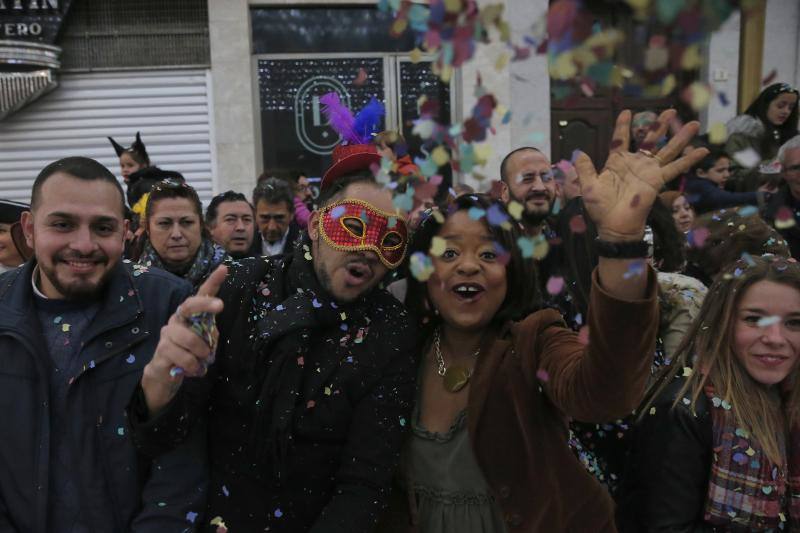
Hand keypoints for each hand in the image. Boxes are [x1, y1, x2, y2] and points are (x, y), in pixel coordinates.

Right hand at [141, 265, 227, 414]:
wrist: (165, 375)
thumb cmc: (189, 354)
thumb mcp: (204, 343)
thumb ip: (209, 334)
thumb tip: (210, 333)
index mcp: (189, 315)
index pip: (200, 294)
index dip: (212, 282)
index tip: (224, 268)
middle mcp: (177, 319)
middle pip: (190, 305)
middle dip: (205, 304)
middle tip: (221, 306)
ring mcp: (167, 334)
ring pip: (191, 340)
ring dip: (203, 354)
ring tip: (202, 362)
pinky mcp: (161, 351)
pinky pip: (184, 358)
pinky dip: (194, 367)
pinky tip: (193, 370)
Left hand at [575, 109, 707, 241]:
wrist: (614, 225)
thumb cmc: (601, 207)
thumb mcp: (588, 186)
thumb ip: (585, 168)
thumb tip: (579, 152)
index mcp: (616, 162)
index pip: (620, 139)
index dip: (623, 126)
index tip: (626, 112)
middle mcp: (635, 163)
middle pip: (649, 139)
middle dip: (659, 124)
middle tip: (670, 110)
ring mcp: (648, 170)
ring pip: (667, 149)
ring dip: (680, 137)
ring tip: (693, 123)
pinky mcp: (658, 180)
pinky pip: (675, 168)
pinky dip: (689, 160)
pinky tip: (703, 151)